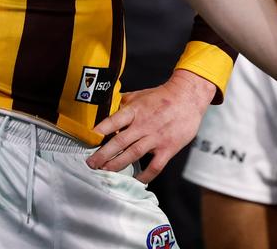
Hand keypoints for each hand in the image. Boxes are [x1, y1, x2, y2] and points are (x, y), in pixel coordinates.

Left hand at [86, 70, 215, 183]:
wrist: (187, 98)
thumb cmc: (161, 97)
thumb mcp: (138, 95)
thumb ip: (123, 104)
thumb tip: (107, 110)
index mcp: (134, 111)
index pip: (114, 121)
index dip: (101, 130)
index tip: (89, 139)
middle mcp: (143, 125)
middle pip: (120, 142)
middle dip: (103, 154)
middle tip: (91, 163)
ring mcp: (156, 138)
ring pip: (133, 154)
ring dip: (117, 164)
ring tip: (105, 171)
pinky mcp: (168, 148)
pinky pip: (155, 166)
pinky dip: (145, 175)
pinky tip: (136, 180)